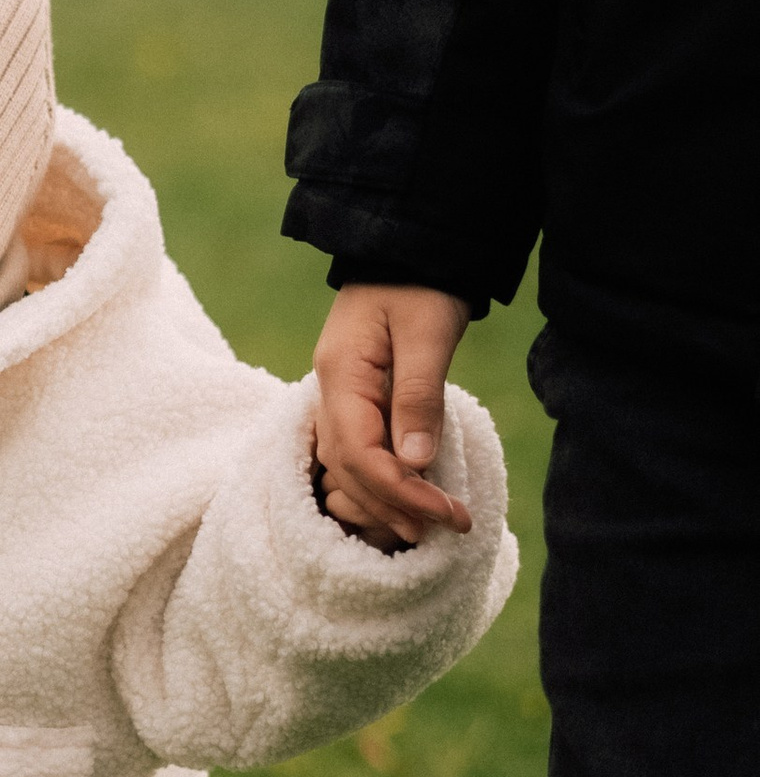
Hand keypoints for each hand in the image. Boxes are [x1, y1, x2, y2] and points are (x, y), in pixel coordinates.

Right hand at [312, 282, 474, 549]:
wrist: (406, 250)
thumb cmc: (421, 285)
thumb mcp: (427, 334)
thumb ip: (419, 396)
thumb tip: (414, 463)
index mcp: (342, 373)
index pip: (359, 452)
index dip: (399, 490)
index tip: (445, 512)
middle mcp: (329, 390)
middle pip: (347, 467)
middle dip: (394, 504)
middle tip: (447, 526)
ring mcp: (337, 394)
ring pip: (345, 465)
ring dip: (383, 499)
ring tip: (427, 525)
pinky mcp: (354, 397)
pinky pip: (354, 451)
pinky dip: (377, 480)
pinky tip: (405, 495)